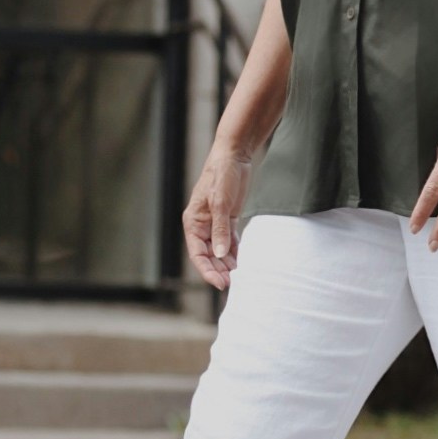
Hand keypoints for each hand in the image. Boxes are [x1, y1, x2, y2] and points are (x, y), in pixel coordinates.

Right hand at [183, 144, 253, 288]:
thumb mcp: (221, 202)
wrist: (234, 154)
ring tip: (240, 277)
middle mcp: (202, 225)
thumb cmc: (222, 174)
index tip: (220, 283)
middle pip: (208, 255)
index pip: (197, 253)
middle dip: (219, 270)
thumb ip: (220, 229)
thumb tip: (220, 255)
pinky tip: (243, 262)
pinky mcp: (228, 218)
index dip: (207, 270)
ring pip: (220, 250)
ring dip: (228, 263)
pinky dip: (236, 252)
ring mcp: (215, 222)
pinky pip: (230, 240)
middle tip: (234, 284)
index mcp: (193, 222)